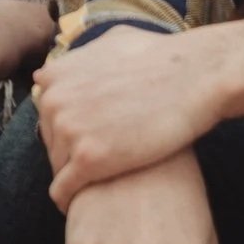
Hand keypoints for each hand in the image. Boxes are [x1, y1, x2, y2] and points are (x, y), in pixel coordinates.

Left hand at [34, 16, 243, 204]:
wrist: (195, 76)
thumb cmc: (161, 57)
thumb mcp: (113, 41)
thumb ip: (81, 57)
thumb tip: (54, 70)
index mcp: (56, 75)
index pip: (48, 117)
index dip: (72, 129)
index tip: (93, 138)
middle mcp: (55, 101)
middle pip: (51, 143)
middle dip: (73, 154)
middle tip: (104, 163)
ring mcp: (70, 130)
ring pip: (57, 169)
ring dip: (77, 178)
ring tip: (103, 183)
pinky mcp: (88, 159)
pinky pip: (63, 192)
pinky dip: (72, 200)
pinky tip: (91, 203)